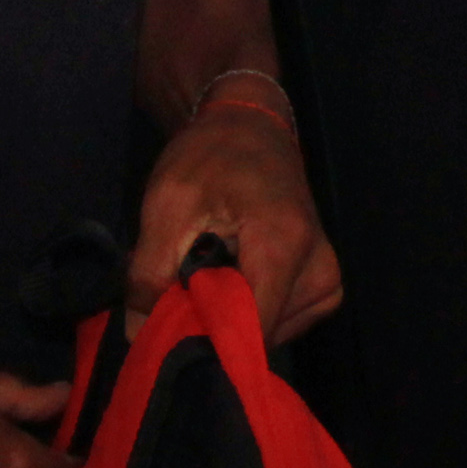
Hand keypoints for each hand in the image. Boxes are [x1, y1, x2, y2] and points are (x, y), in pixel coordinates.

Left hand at [133, 103, 343, 344]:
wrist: (250, 126)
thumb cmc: (210, 157)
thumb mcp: (167, 203)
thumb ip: (150, 272)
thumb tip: (139, 334)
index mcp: (284, 245)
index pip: (249, 329)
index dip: (203, 340)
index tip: (168, 333)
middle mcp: (320, 270)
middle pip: (258, 335)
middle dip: (211, 328)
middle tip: (178, 295)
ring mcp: (327, 280)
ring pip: (267, 334)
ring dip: (228, 319)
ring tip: (204, 279)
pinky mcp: (323, 283)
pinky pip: (280, 322)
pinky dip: (248, 311)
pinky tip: (228, 281)